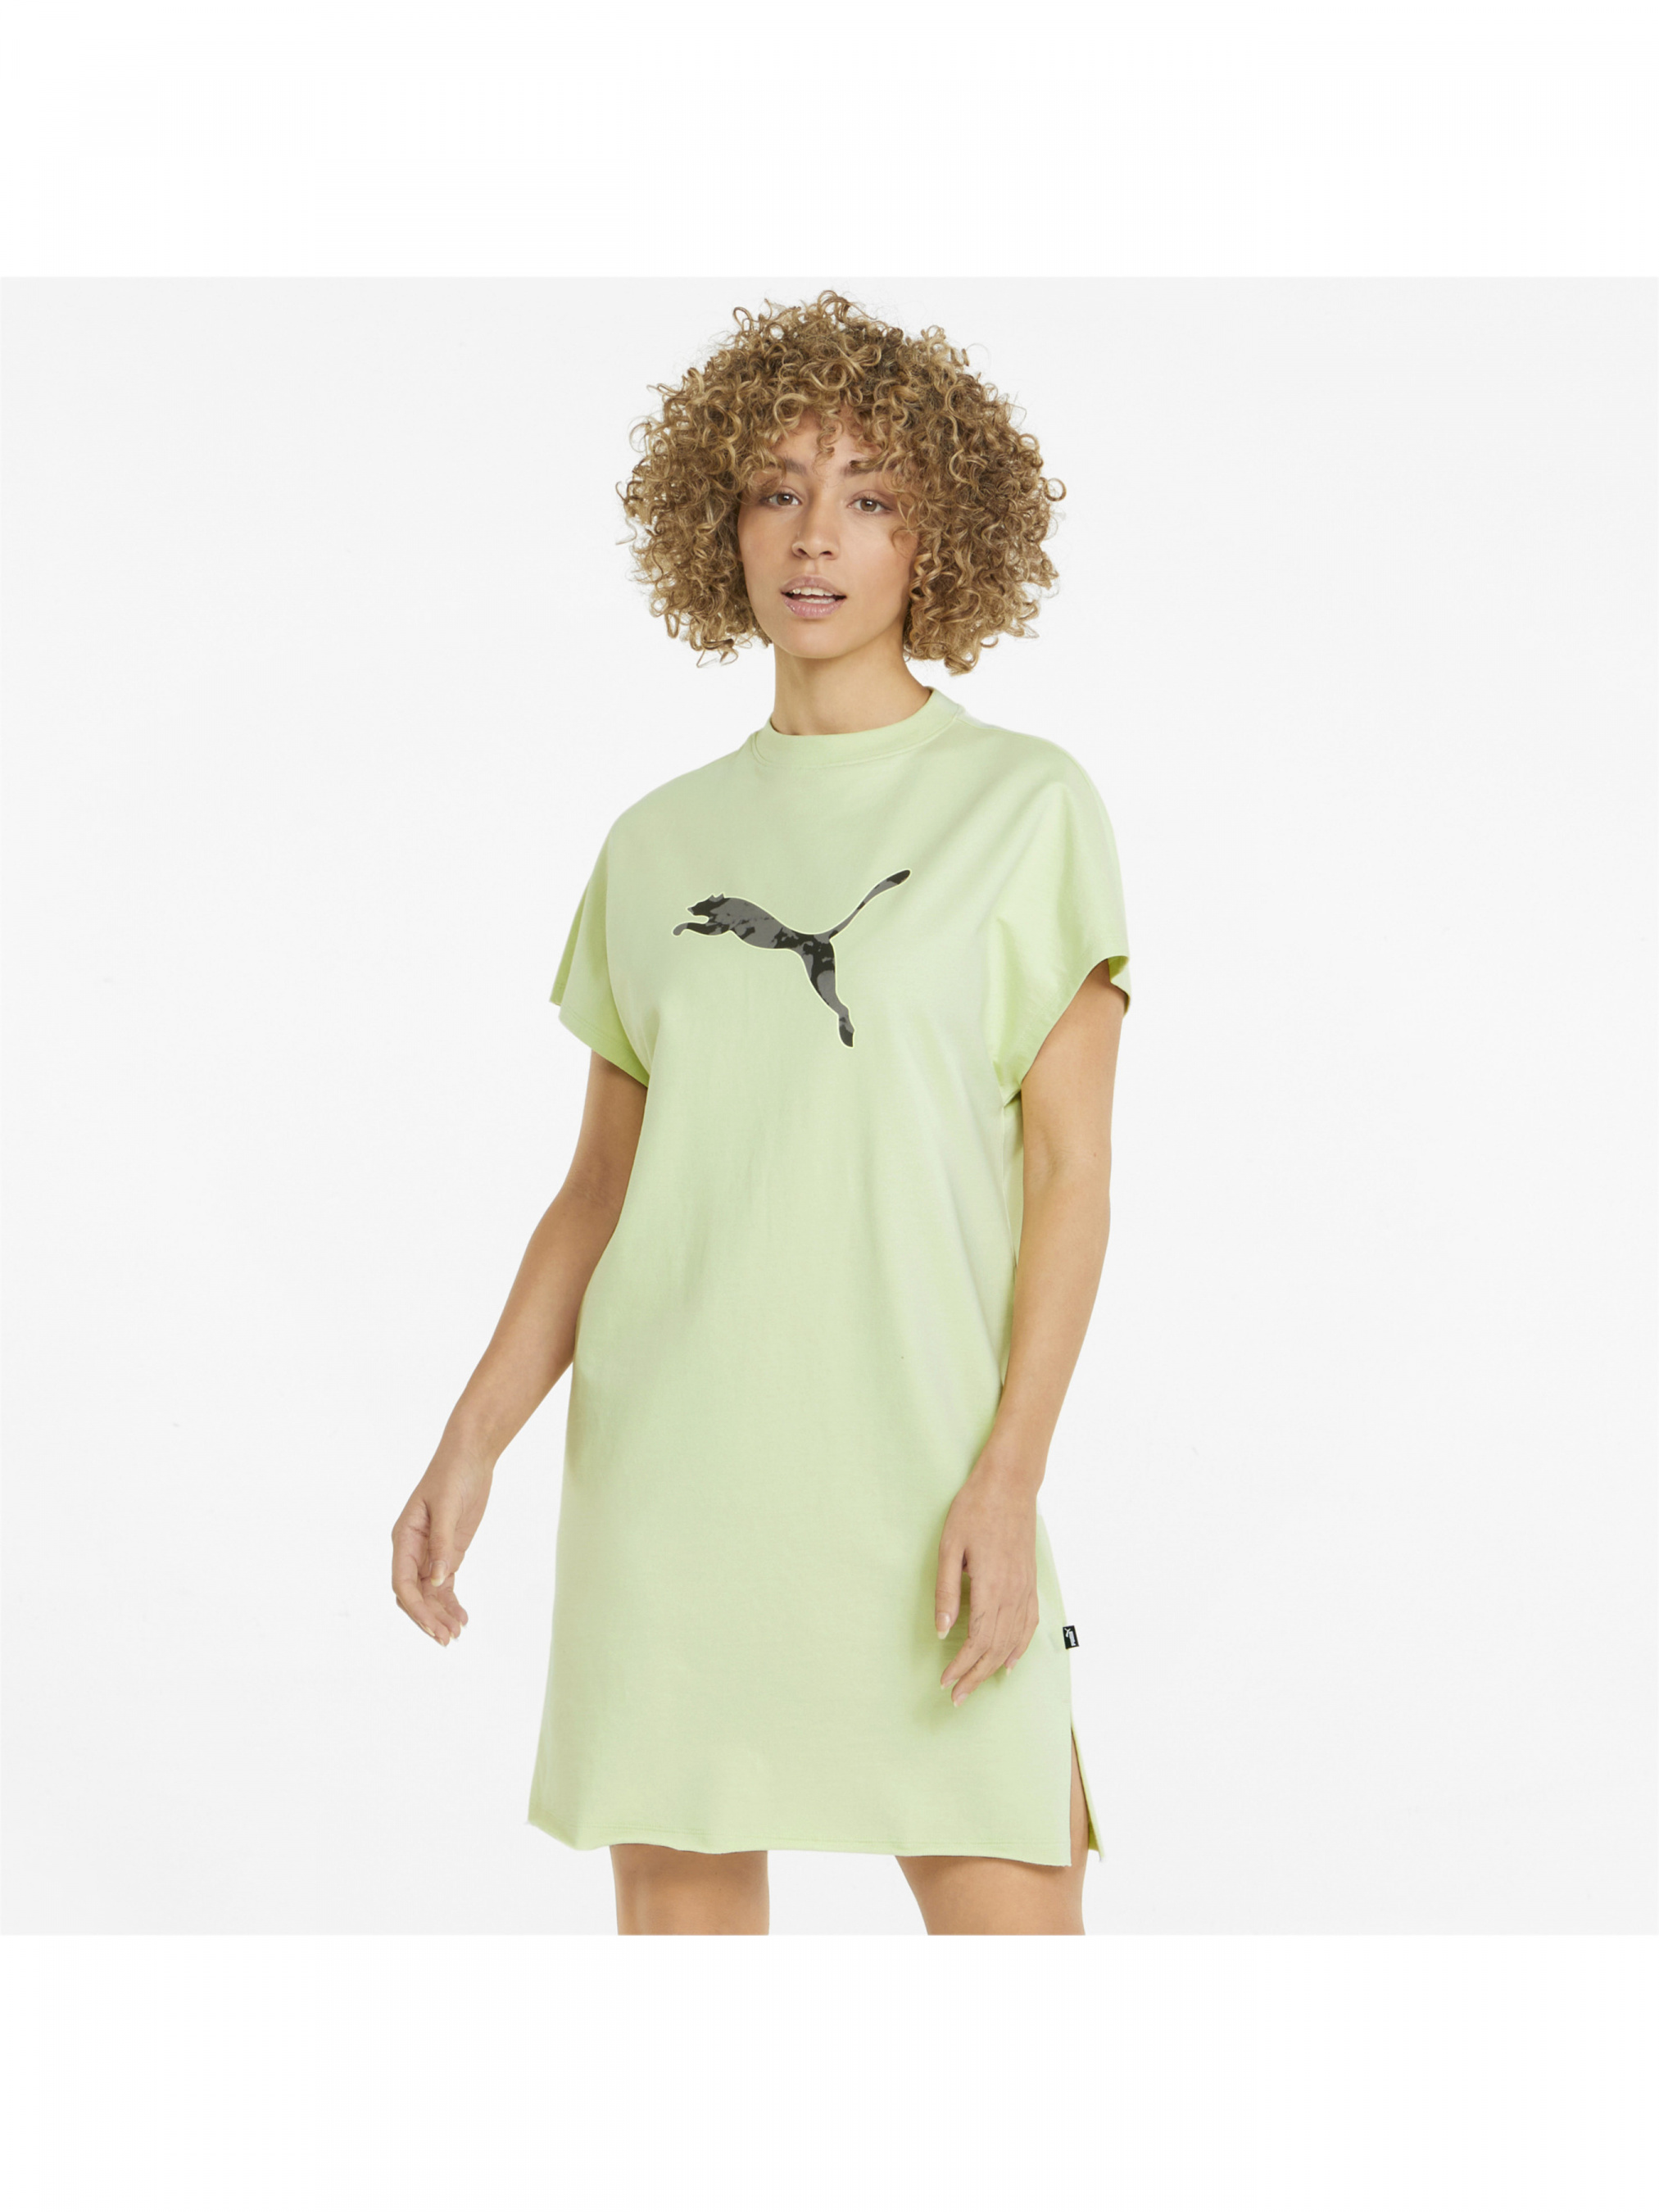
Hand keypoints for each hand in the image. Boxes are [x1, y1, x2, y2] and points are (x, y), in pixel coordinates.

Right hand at [391, 1442, 492, 1645]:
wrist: (470, 1456)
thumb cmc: (452, 1475)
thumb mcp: (447, 1507)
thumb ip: (442, 1544)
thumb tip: (438, 1580)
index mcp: (404, 1538)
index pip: (402, 1582)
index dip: (415, 1607)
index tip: (432, 1625)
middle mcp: (413, 1550)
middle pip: (414, 1594)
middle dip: (428, 1617)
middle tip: (447, 1639)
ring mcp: (430, 1553)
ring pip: (430, 1593)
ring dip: (440, 1614)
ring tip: (456, 1634)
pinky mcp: (448, 1553)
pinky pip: (445, 1585)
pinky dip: (451, 1602)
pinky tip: (462, 1618)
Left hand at [934, 1452, 1041, 1704]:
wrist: (1009, 1485)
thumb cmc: (974, 1510)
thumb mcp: (950, 1547)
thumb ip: (947, 1591)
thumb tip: (941, 1630)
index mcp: (991, 1587)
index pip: (977, 1640)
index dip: (962, 1666)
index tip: (945, 1682)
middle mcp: (1012, 1594)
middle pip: (996, 1649)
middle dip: (975, 1676)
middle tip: (956, 1697)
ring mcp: (1025, 1589)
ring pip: (1013, 1641)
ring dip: (994, 1668)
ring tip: (977, 1686)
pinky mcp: (1030, 1582)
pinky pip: (1029, 1624)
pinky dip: (1020, 1648)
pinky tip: (1011, 1662)